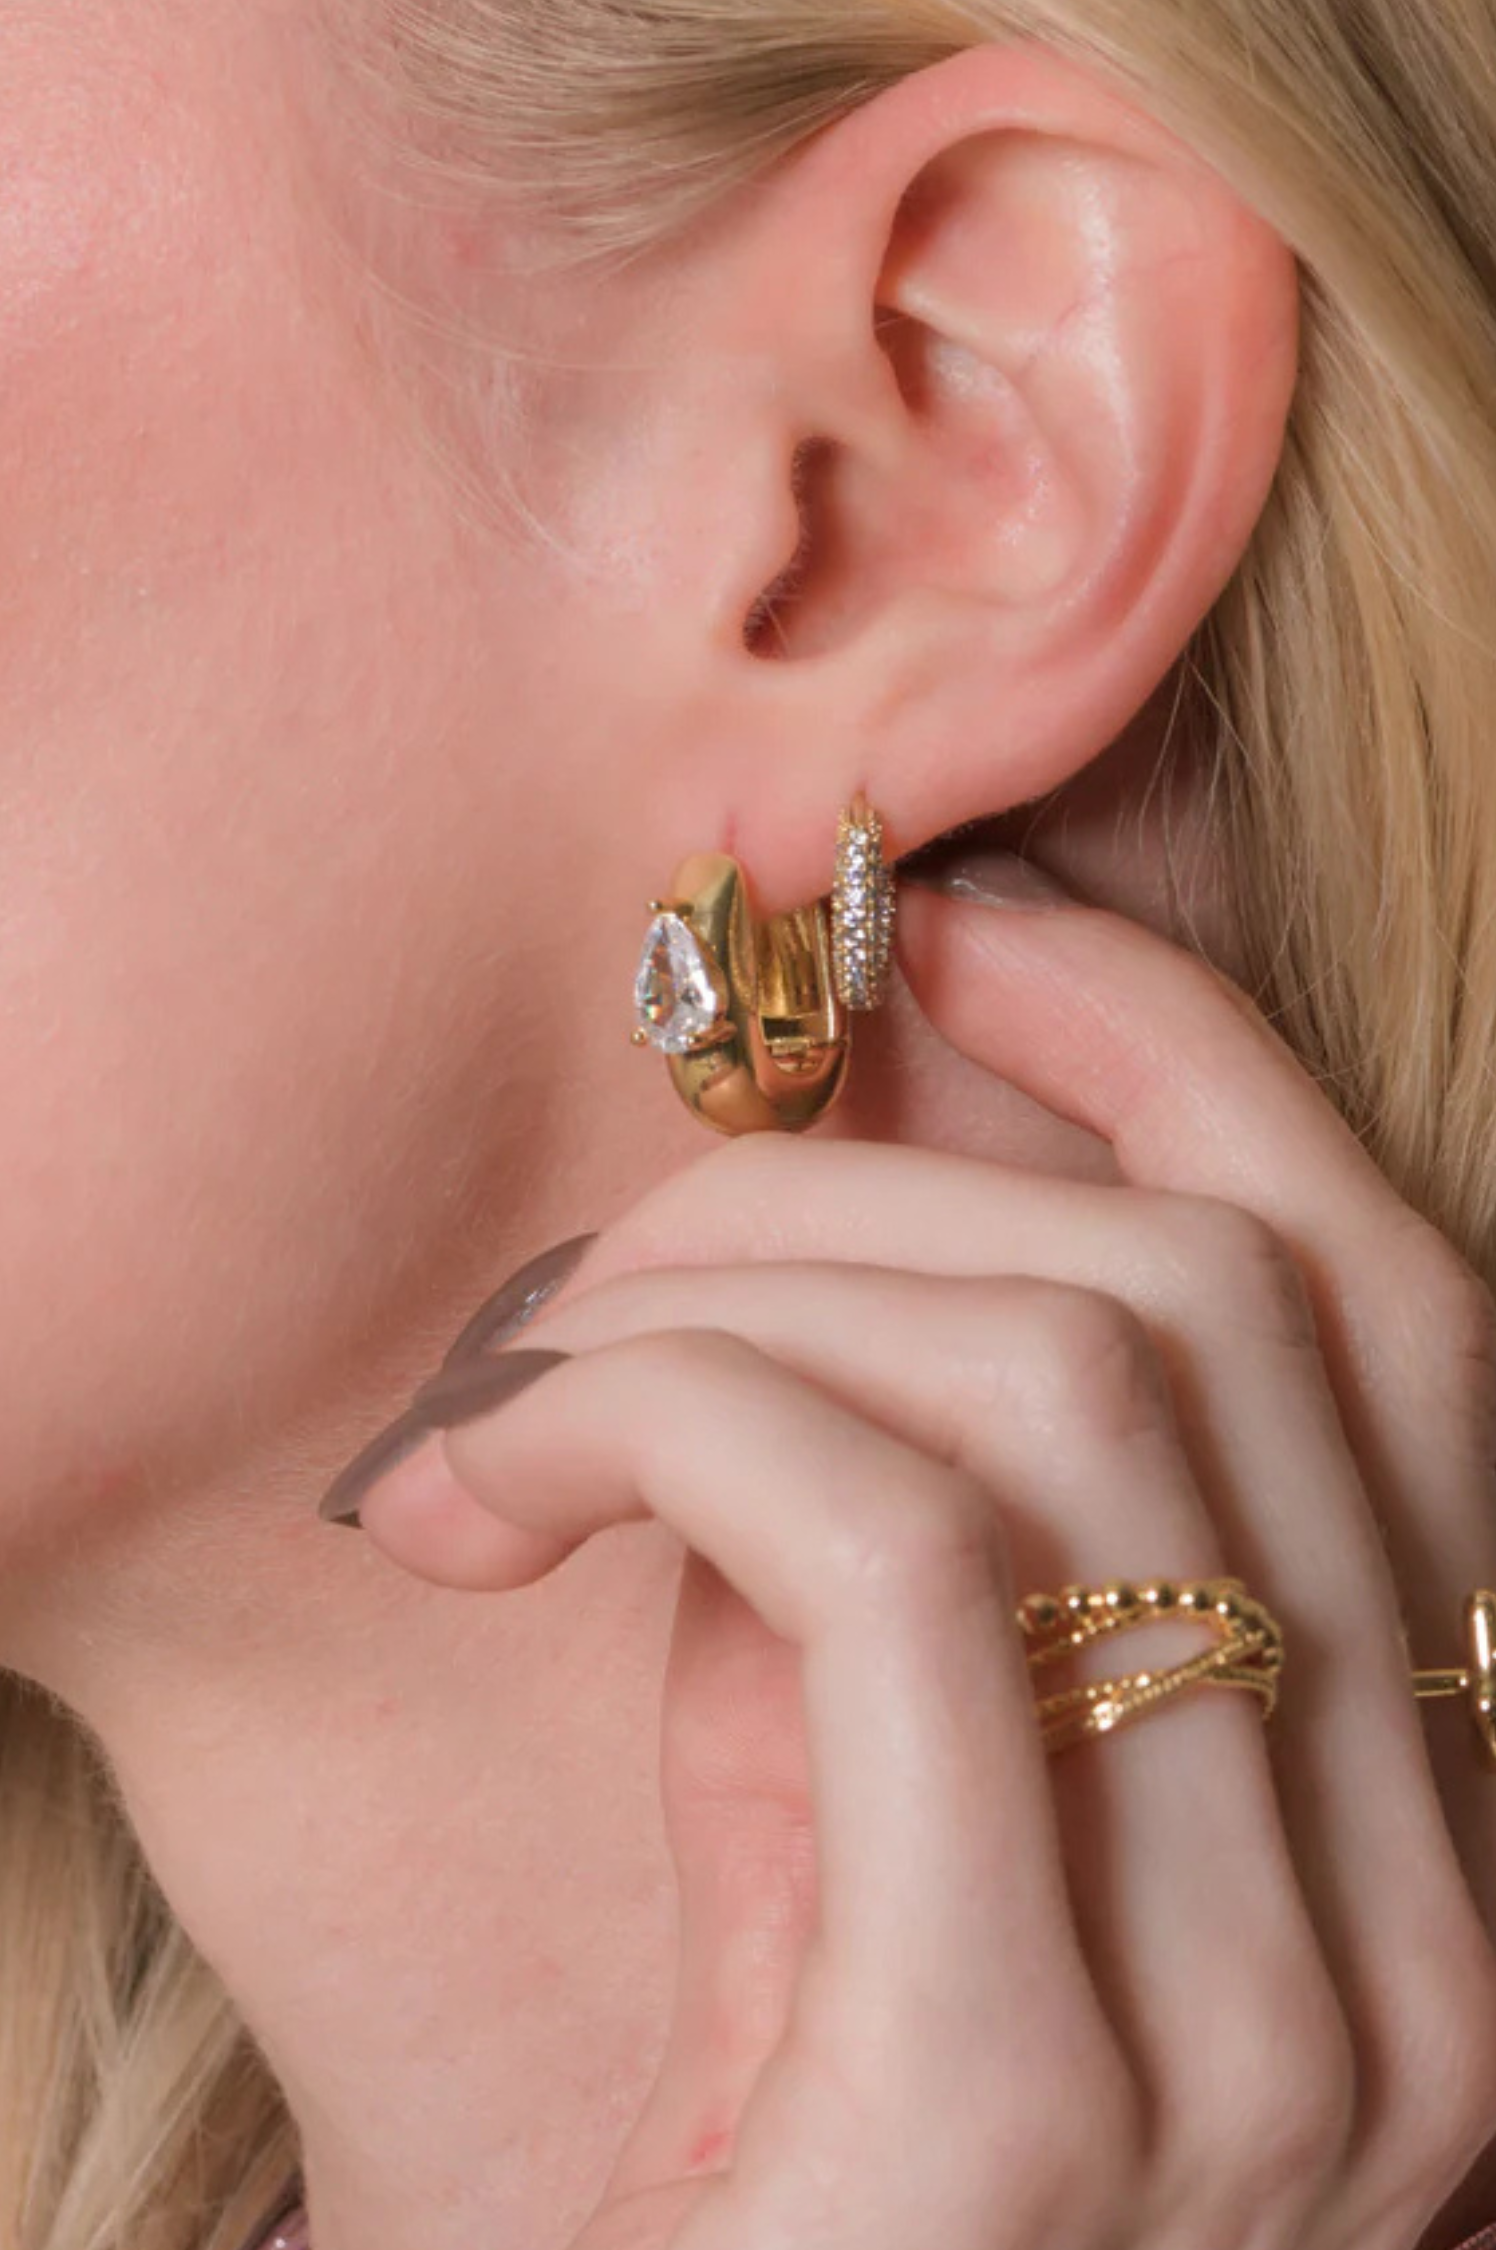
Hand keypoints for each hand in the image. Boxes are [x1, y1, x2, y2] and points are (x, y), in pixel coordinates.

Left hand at [354, 875, 1495, 2249]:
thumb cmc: (766, 2161)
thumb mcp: (879, 1822)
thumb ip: (924, 1576)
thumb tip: (828, 1263)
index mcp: (1435, 1826)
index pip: (1397, 1320)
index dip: (1193, 1063)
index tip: (971, 941)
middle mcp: (1436, 1924)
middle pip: (1196, 1308)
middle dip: (858, 1174)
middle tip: (604, 1250)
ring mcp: (1291, 2036)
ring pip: (1046, 1386)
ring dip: (718, 1304)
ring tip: (503, 1401)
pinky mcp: (1042, 2107)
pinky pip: (884, 1551)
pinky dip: (654, 1433)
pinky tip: (480, 1505)